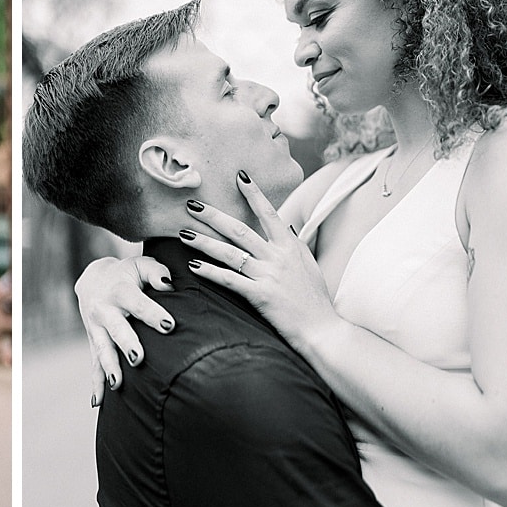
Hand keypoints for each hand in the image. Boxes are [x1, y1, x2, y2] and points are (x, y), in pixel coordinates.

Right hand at [74, 256, 174, 401]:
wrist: (92, 281)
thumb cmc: (127, 274)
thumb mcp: (140, 265)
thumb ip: (156, 272)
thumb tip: (167, 284)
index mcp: (120, 291)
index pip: (138, 304)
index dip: (153, 314)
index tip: (169, 325)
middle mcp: (105, 311)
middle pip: (116, 329)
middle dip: (126, 344)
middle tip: (138, 357)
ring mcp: (97, 330)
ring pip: (103, 350)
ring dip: (109, 367)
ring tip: (118, 383)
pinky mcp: (94, 344)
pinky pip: (94, 366)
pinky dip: (96, 384)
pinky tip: (98, 402)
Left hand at [179, 171, 339, 352]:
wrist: (322, 330)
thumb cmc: (315, 300)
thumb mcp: (310, 266)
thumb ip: (296, 245)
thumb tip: (286, 226)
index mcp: (290, 247)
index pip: (269, 213)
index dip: (254, 194)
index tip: (240, 176)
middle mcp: (278, 257)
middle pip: (240, 230)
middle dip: (214, 216)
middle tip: (192, 205)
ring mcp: (269, 276)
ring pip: (230, 253)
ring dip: (204, 242)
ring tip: (184, 234)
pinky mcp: (261, 296)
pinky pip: (230, 280)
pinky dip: (211, 272)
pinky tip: (194, 266)